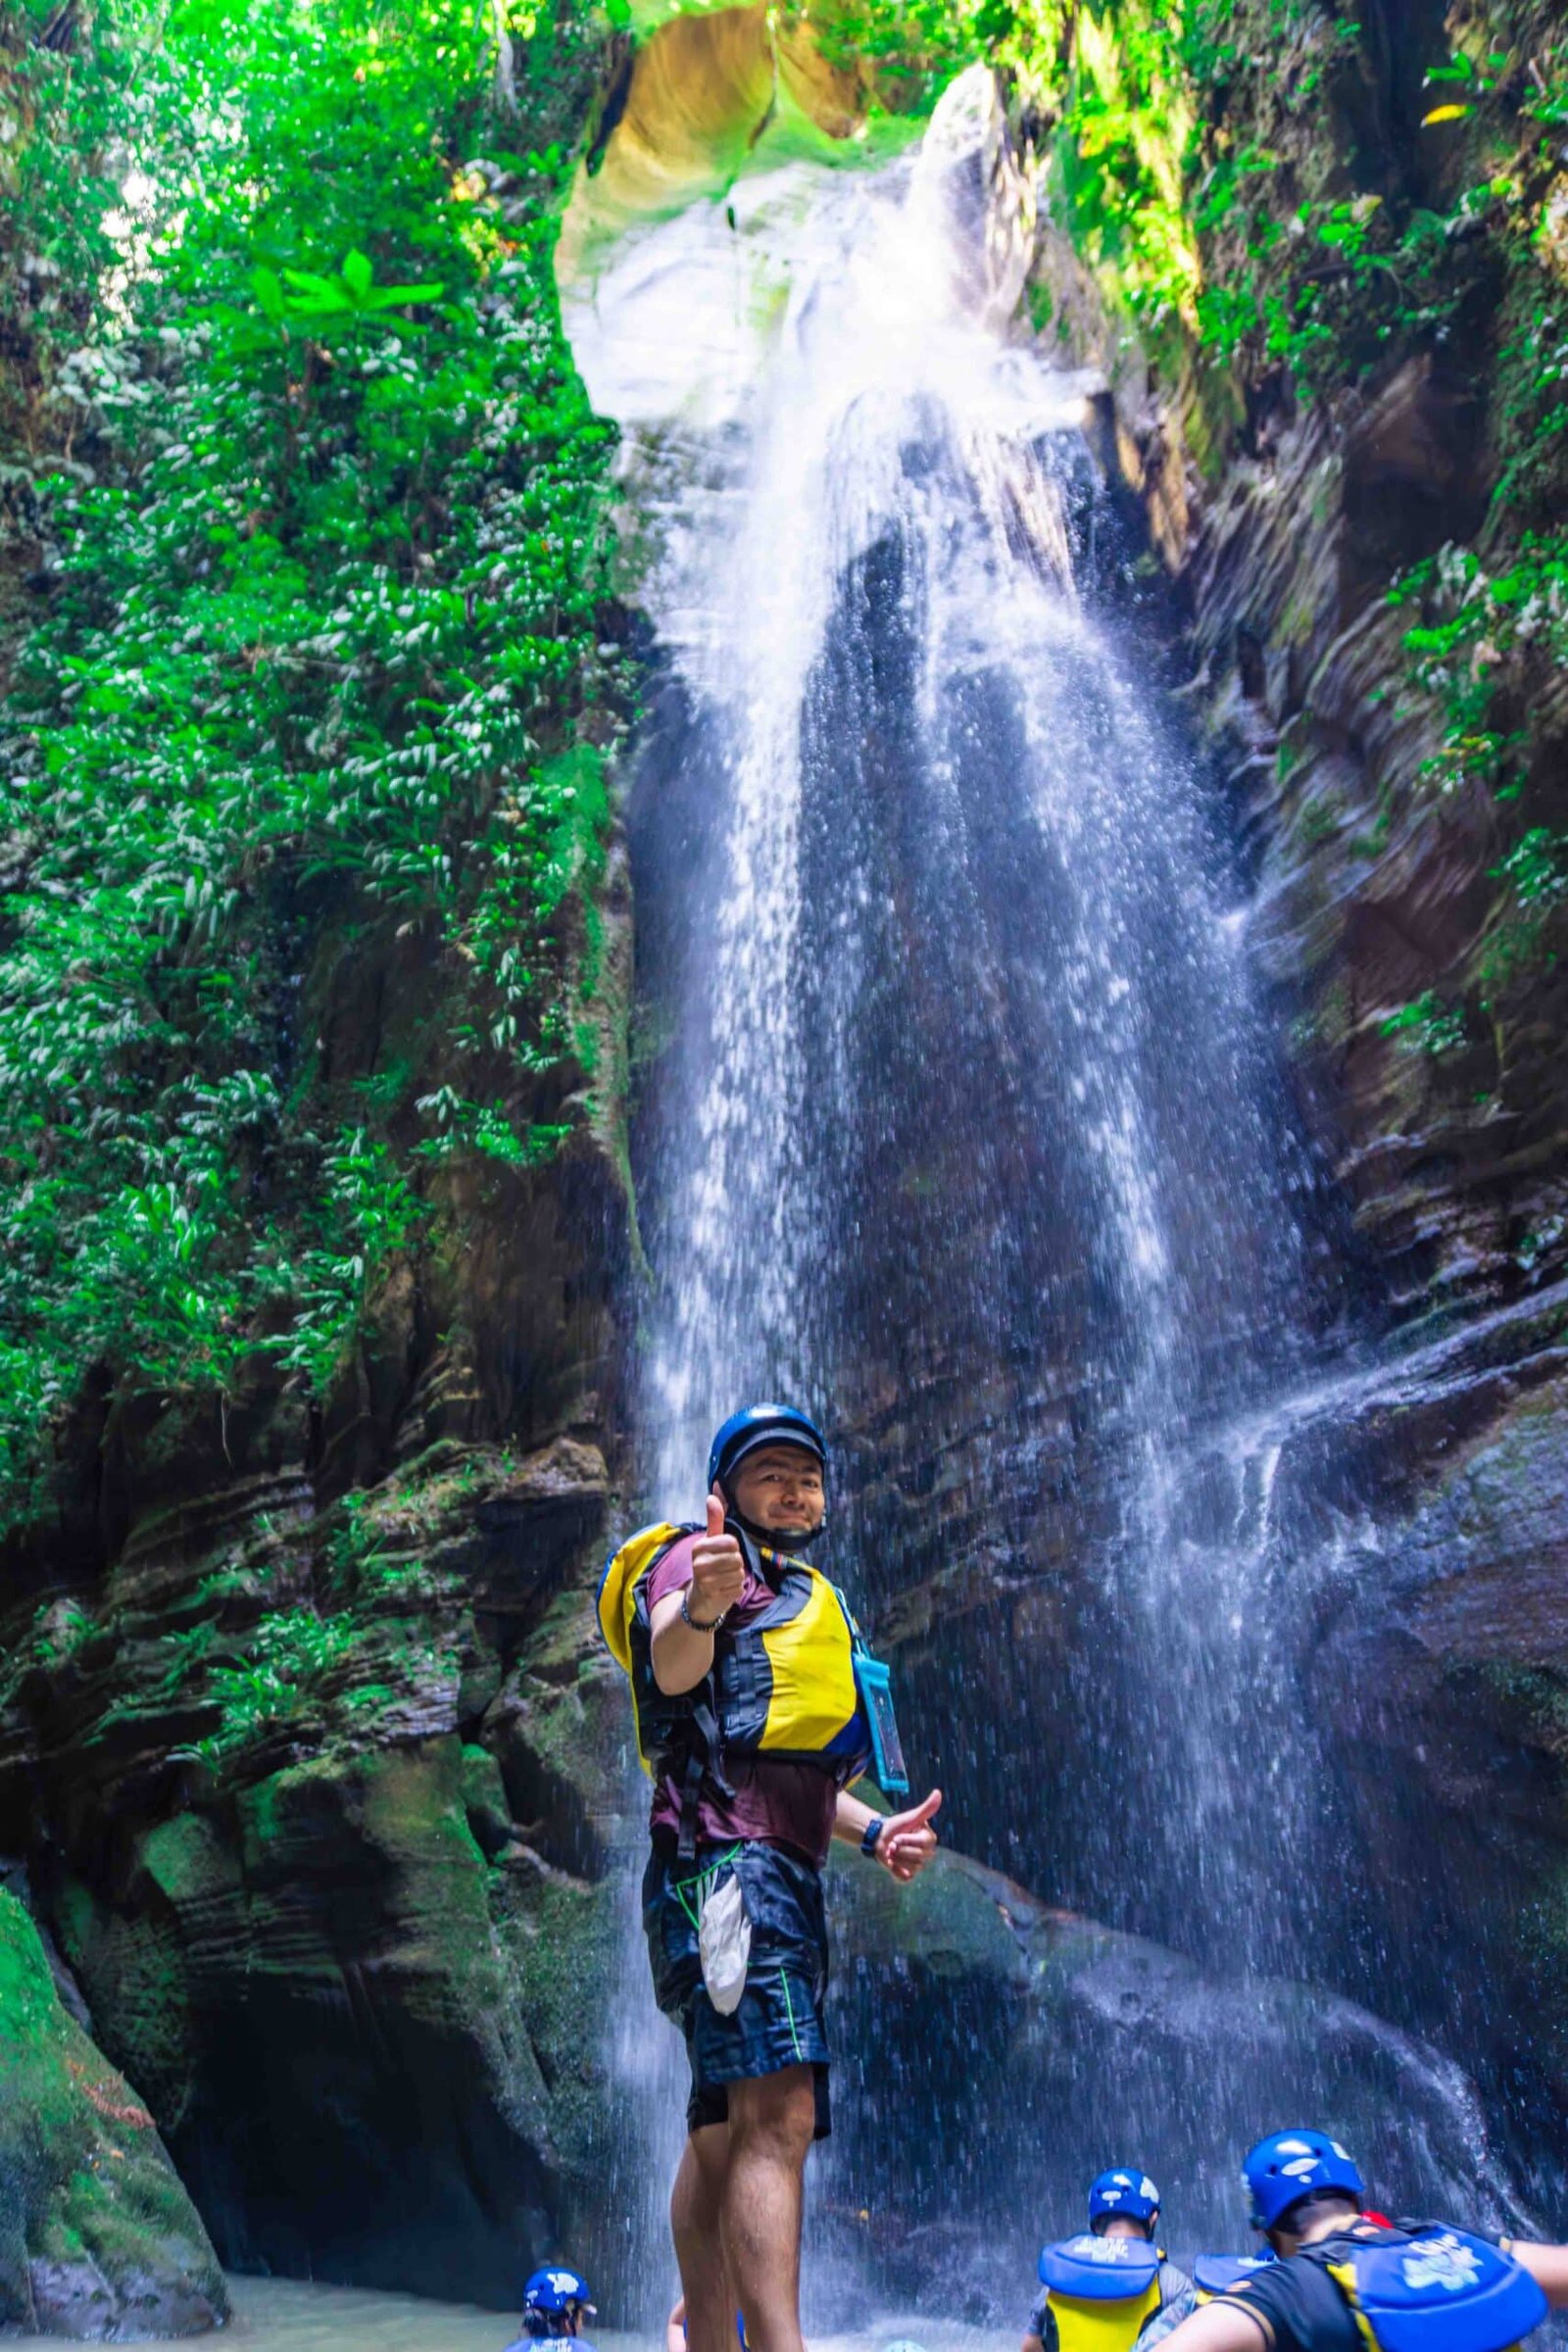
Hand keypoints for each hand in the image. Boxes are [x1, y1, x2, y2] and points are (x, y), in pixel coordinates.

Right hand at [688, 1494, 744, 1626]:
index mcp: (699, 1547)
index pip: (732, 1542)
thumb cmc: (707, 1566)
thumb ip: (713, 1520)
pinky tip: (724, 1591)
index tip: (722, 1554)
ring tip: (723, 1580)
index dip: (733, 1549)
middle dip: (736, 1564)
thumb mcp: (709, 1542)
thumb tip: (712, 1496)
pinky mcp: (715, 1596)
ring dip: (736, 1577)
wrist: (698, 1600)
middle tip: (723, 1569)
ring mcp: (706, 1581)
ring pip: (740, 1573)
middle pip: (738, 1558)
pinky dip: (735, 1590)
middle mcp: (699, 1564)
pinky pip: (739, 1588)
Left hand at [877, 1788, 941, 1880]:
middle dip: (900, 1850)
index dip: (907, 1840)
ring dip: (896, 1859)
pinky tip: (891, 1863)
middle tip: (892, 1844)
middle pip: (917, 1857)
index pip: (922, 1843)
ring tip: (891, 1852)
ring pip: (911, 1867)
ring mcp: (919, 1866)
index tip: (897, 1836)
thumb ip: (926, 1808)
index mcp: (930, 1839)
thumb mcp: (910, 1817)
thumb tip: (938, 1792)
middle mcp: (927, 1854)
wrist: (879, 1838)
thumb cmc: (896, 1826)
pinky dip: (895, 1871)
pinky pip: (905, 1878)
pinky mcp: (909, 1875)